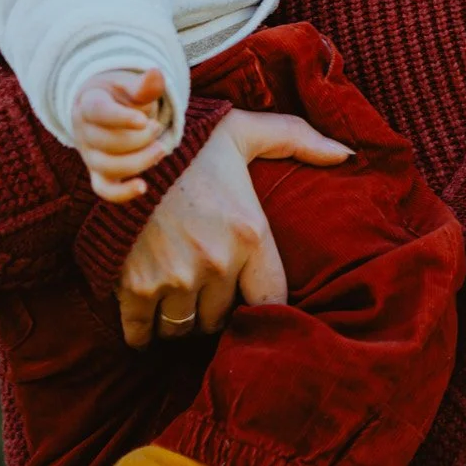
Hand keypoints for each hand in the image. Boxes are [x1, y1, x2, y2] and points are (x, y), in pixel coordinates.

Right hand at [73, 68, 171, 203]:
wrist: (108, 107)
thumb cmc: (121, 94)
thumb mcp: (130, 84)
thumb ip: (144, 85)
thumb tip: (156, 74)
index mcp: (88, 104)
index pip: (98, 112)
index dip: (121, 118)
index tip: (143, 120)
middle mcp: (83, 132)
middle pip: (106, 143)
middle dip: (139, 137)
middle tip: (156, 126)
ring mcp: (89, 155)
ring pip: (108, 167)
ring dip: (140, 160)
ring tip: (161, 147)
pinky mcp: (98, 173)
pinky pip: (105, 190)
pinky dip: (122, 193)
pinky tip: (143, 187)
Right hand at [116, 108, 350, 347]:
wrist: (119, 142)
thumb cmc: (189, 141)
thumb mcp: (244, 131)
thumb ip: (296, 138)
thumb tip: (346, 153)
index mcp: (250, 233)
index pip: (272, 300)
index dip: (262, 301)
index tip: (250, 295)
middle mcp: (216, 263)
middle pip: (225, 318)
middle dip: (218, 308)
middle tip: (208, 292)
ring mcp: (174, 278)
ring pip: (186, 327)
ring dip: (183, 319)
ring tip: (179, 300)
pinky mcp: (134, 286)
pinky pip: (143, 332)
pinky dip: (143, 333)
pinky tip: (146, 324)